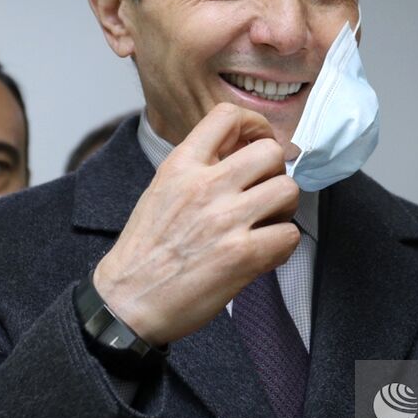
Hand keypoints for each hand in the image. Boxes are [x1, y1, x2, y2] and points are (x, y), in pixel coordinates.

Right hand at [93, 103, 300, 344]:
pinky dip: (283, 244)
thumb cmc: (144, 251)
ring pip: (288, 190)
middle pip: (271, 152)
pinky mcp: (242, 255)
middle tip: (265, 191)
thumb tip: (240, 155)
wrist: (127, 301)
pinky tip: (264, 252)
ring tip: (267, 222)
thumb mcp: (160, 190)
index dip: (255, 125)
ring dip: (285, 208)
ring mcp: (225, 220)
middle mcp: (205, 186)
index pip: (227, 116)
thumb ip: (197, 168)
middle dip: (276, 172)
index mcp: (181, 165)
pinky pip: (290, 235)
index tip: (258, 143)